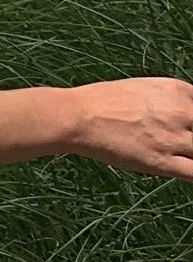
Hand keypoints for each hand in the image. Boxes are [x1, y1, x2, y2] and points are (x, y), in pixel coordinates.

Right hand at [68, 78, 192, 179]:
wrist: (79, 116)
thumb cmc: (103, 101)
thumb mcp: (145, 89)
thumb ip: (170, 101)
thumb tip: (181, 117)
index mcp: (179, 90)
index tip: (186, 129)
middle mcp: (183, 112)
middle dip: (192, 137)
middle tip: (180, 143)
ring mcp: (174, 138)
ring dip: (191, 154)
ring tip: (175, 156)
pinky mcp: (163, 162)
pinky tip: (184, 173)